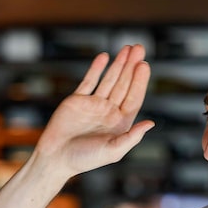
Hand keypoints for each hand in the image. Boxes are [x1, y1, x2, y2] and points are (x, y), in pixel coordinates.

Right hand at [33, 45, 154, 183]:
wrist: (55, 157)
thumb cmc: (85, 159)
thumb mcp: (113, 151)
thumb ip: (132, 137)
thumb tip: (151, 123)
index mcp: (119, 123)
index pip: (133, 98)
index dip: (140, 81)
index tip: (144, 65)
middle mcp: (108, 112)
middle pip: (124, 85)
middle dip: (131, 66)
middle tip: (139, 48)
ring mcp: (93, 105)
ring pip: (108, 80)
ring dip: (118, 64)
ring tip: (127, 48)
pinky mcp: (77, 100)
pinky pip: (89, 81)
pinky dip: (96, 69)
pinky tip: (104, 57)